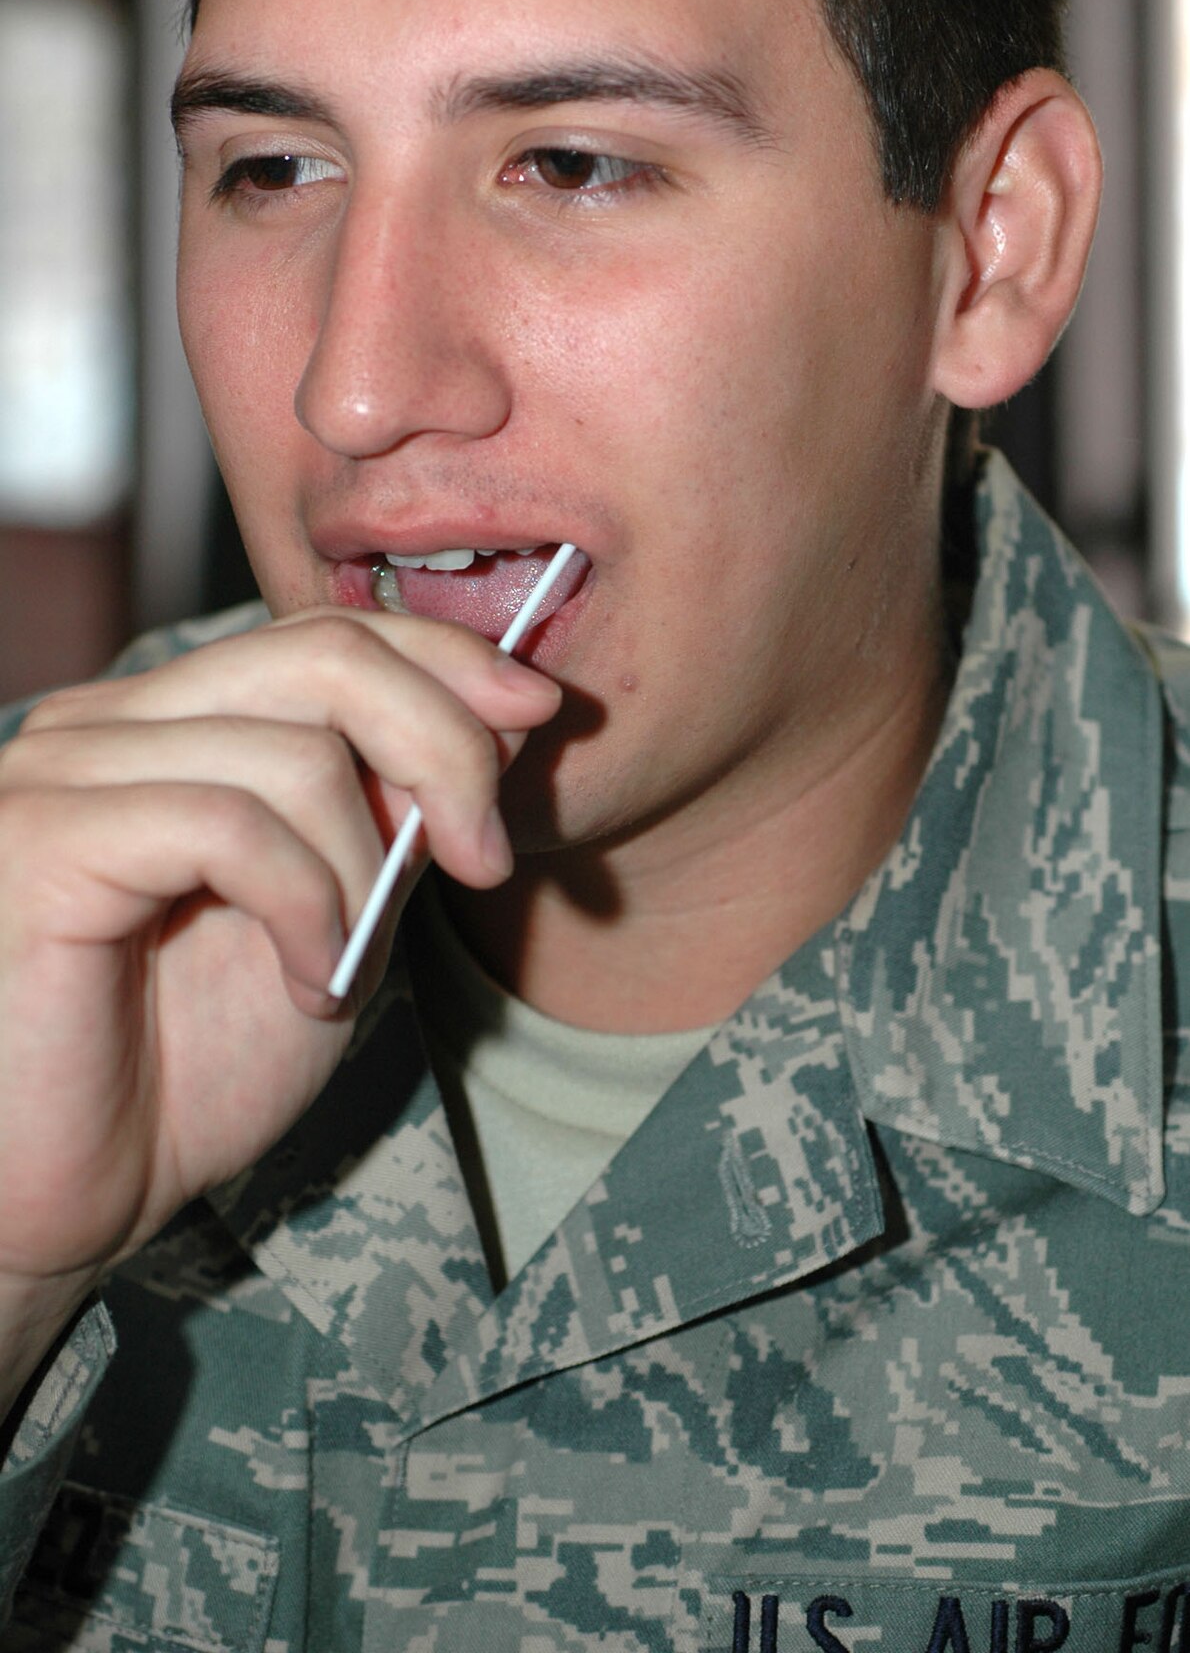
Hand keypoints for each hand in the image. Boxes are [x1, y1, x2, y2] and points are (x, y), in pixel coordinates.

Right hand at [0, 609, 560, 1402]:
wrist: (61, 1202)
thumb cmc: (185, 1072)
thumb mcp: (337, 920)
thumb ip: (390, 817)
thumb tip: (496, 717)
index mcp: (167, 723)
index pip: (325, 630)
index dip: (445, 657)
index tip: (538, 715)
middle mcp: (105, 721)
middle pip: (324, 656)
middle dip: (443, 748)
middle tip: (482, 858)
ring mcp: (63, 771)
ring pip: (295, 751)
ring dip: (363, 873)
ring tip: (342, 969)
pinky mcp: (43, 839)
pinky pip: (231, 825)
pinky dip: (305, 905)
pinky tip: (308, 981)